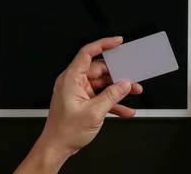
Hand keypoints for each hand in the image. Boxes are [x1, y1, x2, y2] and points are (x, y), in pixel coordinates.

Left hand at [15, 37, 142, 173]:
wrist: (56, 148)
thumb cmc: (65, 131)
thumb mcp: (94, 112)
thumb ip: (111, 96)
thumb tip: (124, 85)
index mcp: (71, 78)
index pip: (87, 53)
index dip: (103, 44)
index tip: (118, 42)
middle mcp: (74, 82)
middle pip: (99, 69)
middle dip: (117, 73)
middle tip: (132, 74)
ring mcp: (79, 92)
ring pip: (102, 84)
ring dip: (118, 89)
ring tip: (135, 91)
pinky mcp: (83, 102)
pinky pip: (101, 97)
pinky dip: (113, 102)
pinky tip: (126, 110)